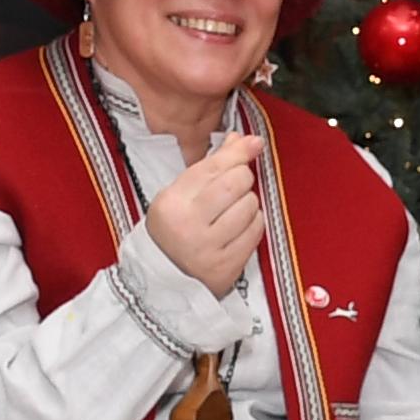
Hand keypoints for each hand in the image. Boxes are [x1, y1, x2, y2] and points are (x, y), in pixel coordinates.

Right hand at [143, 131, 265, 294]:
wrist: (163, 280)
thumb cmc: (174, 230)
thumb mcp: (181, 195)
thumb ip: (212, 166)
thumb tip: (242, 139)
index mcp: (172, 202)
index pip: (213, 168)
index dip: (238, 152)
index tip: (253, 143)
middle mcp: (188, 224)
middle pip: (236, 183)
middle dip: (243, 177)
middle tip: (235, 186)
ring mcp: (208, 248)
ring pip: (250, 206)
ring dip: (248, 202)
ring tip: (233, 210)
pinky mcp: (227, 266)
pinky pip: (256, 232)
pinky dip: (253, 223)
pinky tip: (239, 226)